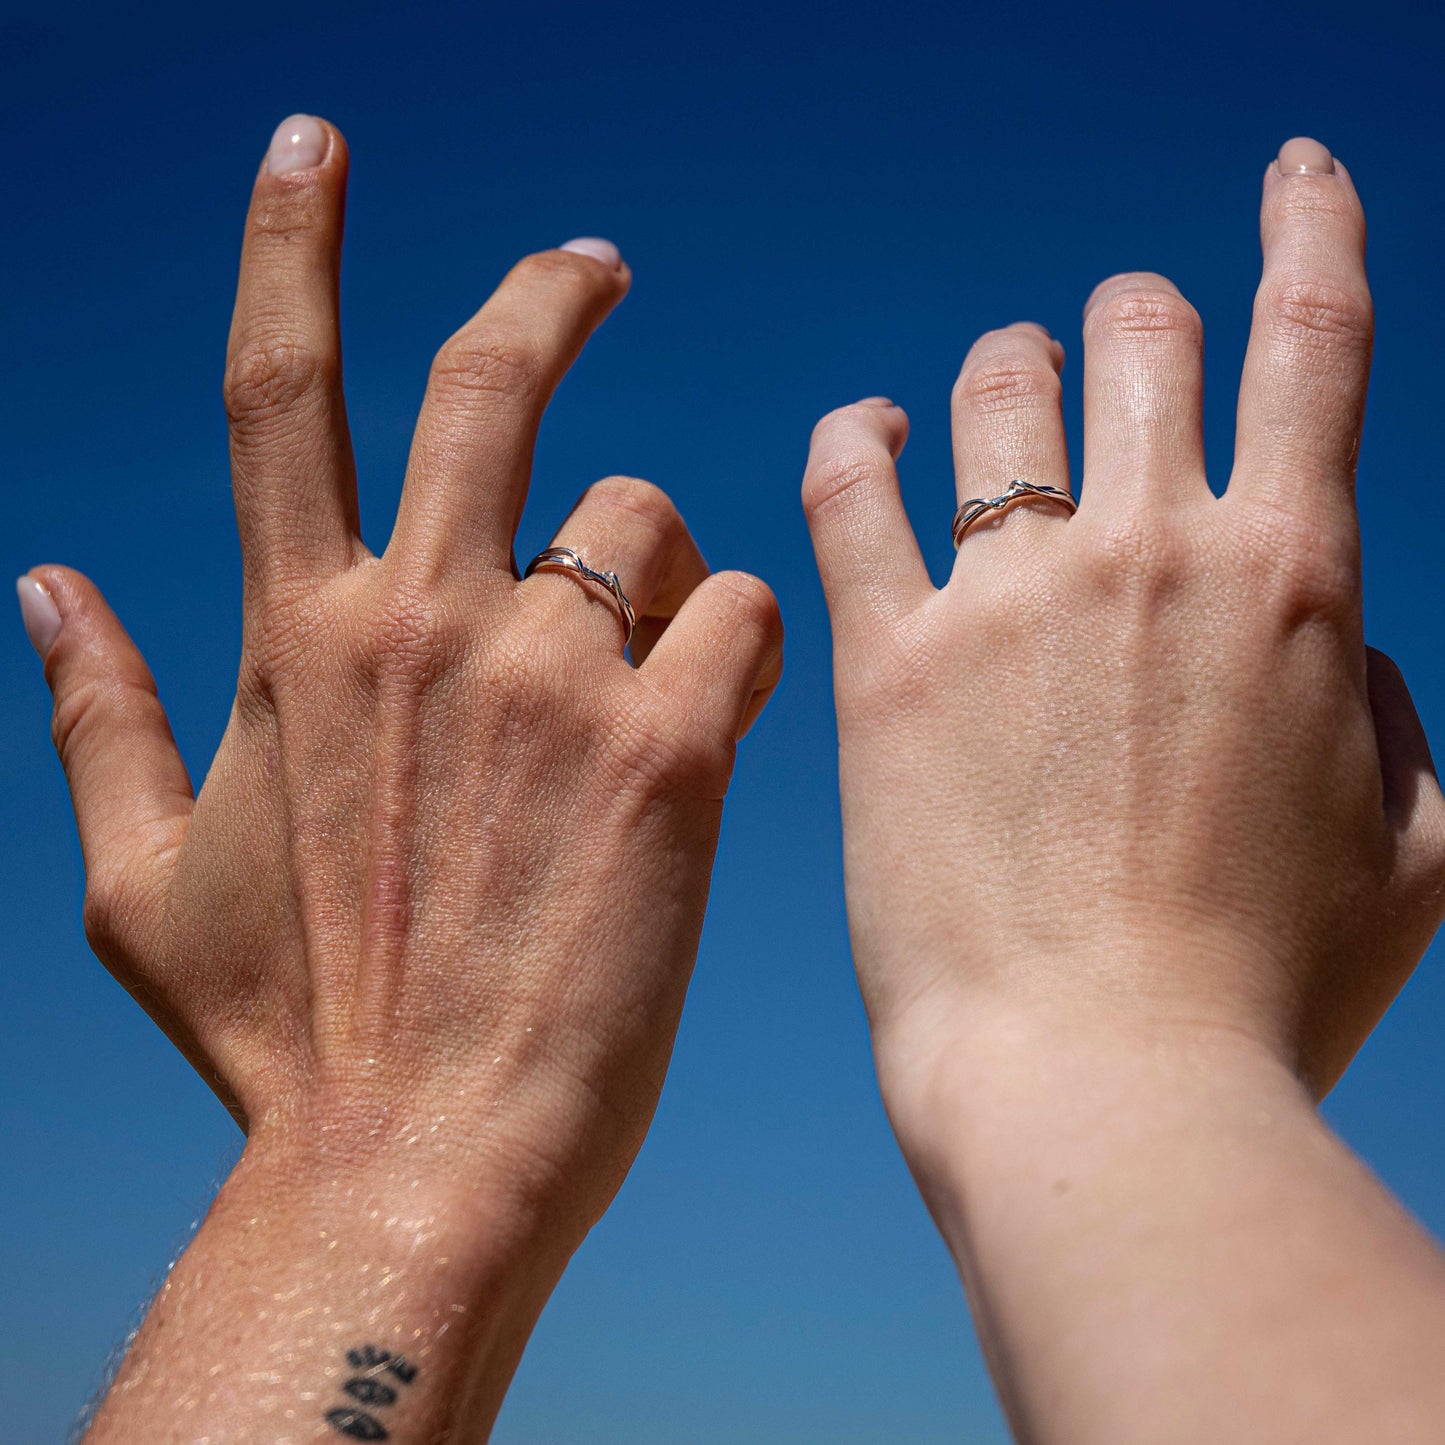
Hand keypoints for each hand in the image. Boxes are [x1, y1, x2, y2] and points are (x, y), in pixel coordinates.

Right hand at [19, 114, 779, 1439]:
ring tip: (650, 654)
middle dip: (545, 296)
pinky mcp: (668, 752)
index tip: (316, 150)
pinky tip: (712, 712)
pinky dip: (735, 640)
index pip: (287, 387)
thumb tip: (42, 585)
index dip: (294, 244)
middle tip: (591, 268)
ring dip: (656, 559)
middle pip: (493, 384)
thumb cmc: (284, 1040)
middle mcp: (424, 627)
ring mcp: (553, 681)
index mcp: (297, 639)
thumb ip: (98, 716)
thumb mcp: (143, 880)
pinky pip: (739, 616)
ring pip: (645, 519)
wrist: (416, 1162)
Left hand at [804, 137, 1442, 1113]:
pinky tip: (866, 430)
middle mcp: (1150, 551)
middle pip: (1139, 338)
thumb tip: (1343, 641)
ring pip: (994, 389)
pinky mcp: (885, 661)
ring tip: (994, 394)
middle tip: (1117, 351)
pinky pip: (848, 486)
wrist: (1106, 1083)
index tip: (1292, 172)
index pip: (1311, 334)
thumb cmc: (1270, 993)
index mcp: (1294, 577)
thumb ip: (1397, 717)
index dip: (1307, 224)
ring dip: (1005, 370)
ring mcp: (1005, 598)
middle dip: (1137, 322)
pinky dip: (856, 436)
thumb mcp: (1417, 851)